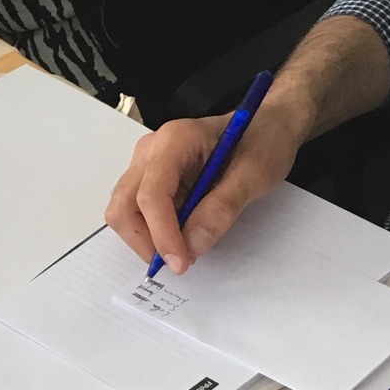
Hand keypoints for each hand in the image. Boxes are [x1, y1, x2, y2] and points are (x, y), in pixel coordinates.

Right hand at [105, 107, 305, 273]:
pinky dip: (152, 232)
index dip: (162, 233)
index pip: (152, 193)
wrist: (266, 126)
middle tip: (178, 263)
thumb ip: (222, 208)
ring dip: (146, 238)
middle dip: (145, 240)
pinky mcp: (149, 180)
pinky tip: (180, 238)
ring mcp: (146, 165)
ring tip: (183, 250)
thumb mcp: (254, 174)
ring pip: (123, 212)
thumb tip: (193, 245)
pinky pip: (136, 213)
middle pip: (124, 204)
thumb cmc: (262, 142)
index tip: (181, 263)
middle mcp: (150, 151)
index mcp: (174, 140)